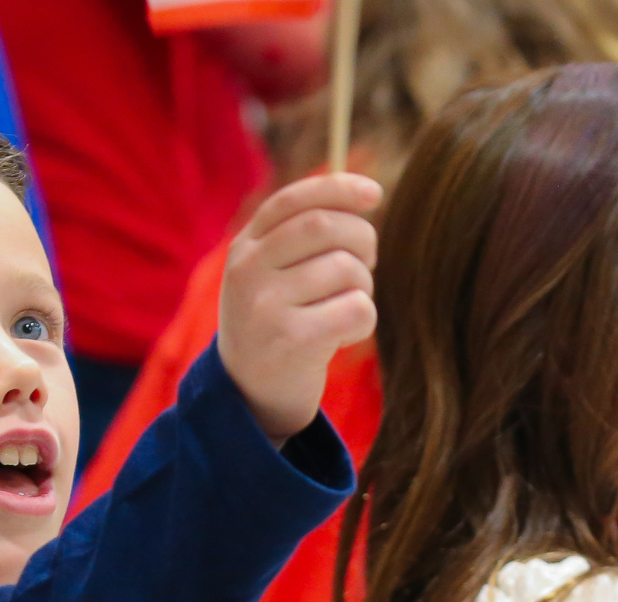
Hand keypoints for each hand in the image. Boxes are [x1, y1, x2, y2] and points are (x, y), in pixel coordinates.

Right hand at [218, 172, 382, 440]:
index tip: (373, 193)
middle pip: (326, 227)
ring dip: (364, 287)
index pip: (293, 200)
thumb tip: (363, 194)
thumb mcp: (272, 275)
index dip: (338, 188)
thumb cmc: (276, 324)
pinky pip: (356, 308)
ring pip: (347, 269)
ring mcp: (265, 306)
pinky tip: (345, 334)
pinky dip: (364, 320)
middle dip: (363, 240)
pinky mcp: (292, 341)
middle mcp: (247, 271)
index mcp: (244, 248)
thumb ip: (301, 236)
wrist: (249, 396)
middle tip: (367, 265)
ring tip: (344, 308)